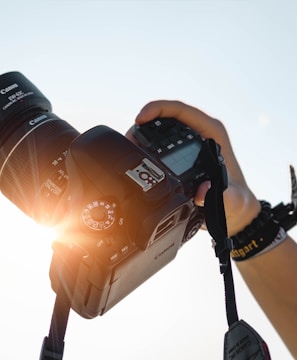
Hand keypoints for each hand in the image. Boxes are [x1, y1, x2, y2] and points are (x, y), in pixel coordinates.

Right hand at [133, 100, 259, 235]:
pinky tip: (136, 156)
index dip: (158, 109)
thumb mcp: (232, 201)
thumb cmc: (236, 202)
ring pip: (161, 129)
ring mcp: (190, 144)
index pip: (182, 111)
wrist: (234, 211)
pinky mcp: (182, 155)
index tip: (141, 118)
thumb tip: (202, 191)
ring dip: (143, 134)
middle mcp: (200, 134)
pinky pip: (160, 144)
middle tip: (129, 137)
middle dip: (145, 122)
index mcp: (212, 133)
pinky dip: (146, 147)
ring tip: (128, 147)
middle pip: (167, 117)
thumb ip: (223, 196)